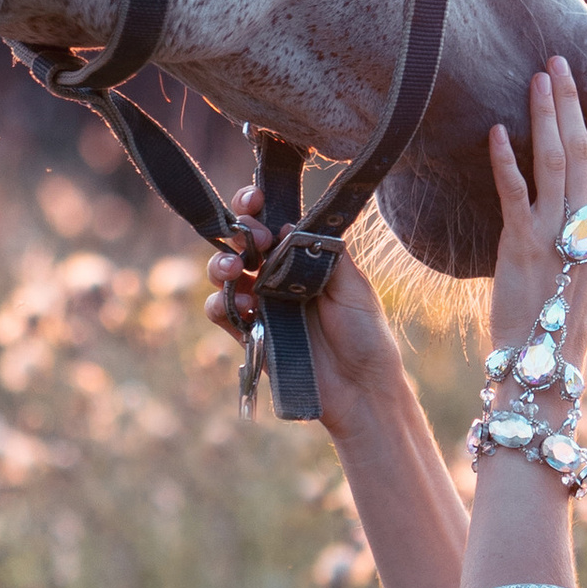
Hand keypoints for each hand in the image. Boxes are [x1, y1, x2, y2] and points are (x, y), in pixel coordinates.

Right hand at [201, 191, 406, 437]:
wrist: (361, 388)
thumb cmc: (365, 335)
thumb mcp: (354, 286)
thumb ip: (324, 253)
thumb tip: (289, 226)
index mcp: (301, 259)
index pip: (271, 223)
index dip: (256, 206)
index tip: (255, 199)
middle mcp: (276, 277)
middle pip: (241, 242)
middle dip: (238, 230)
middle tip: (255, 238)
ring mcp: (260, 305)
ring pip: (223, 273)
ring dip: (222, 264)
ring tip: (237, 269)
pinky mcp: (249, 334)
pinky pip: (220, 312)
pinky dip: (223, 304)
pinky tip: (246, 308)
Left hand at [489, 57, 586, 372]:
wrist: (541, 373)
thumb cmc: (554, 331)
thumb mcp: (581, 281)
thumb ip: (582, 241)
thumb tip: (580, 211)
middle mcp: (586, 231)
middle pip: (585, 153)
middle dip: (575, 103)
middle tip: (562, 58)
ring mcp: (557, 239)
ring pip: (557, 164)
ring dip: (547, 117)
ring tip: (537, 77)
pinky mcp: (523, 250)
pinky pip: (516, 197)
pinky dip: (508, 162)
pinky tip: (499, 131)